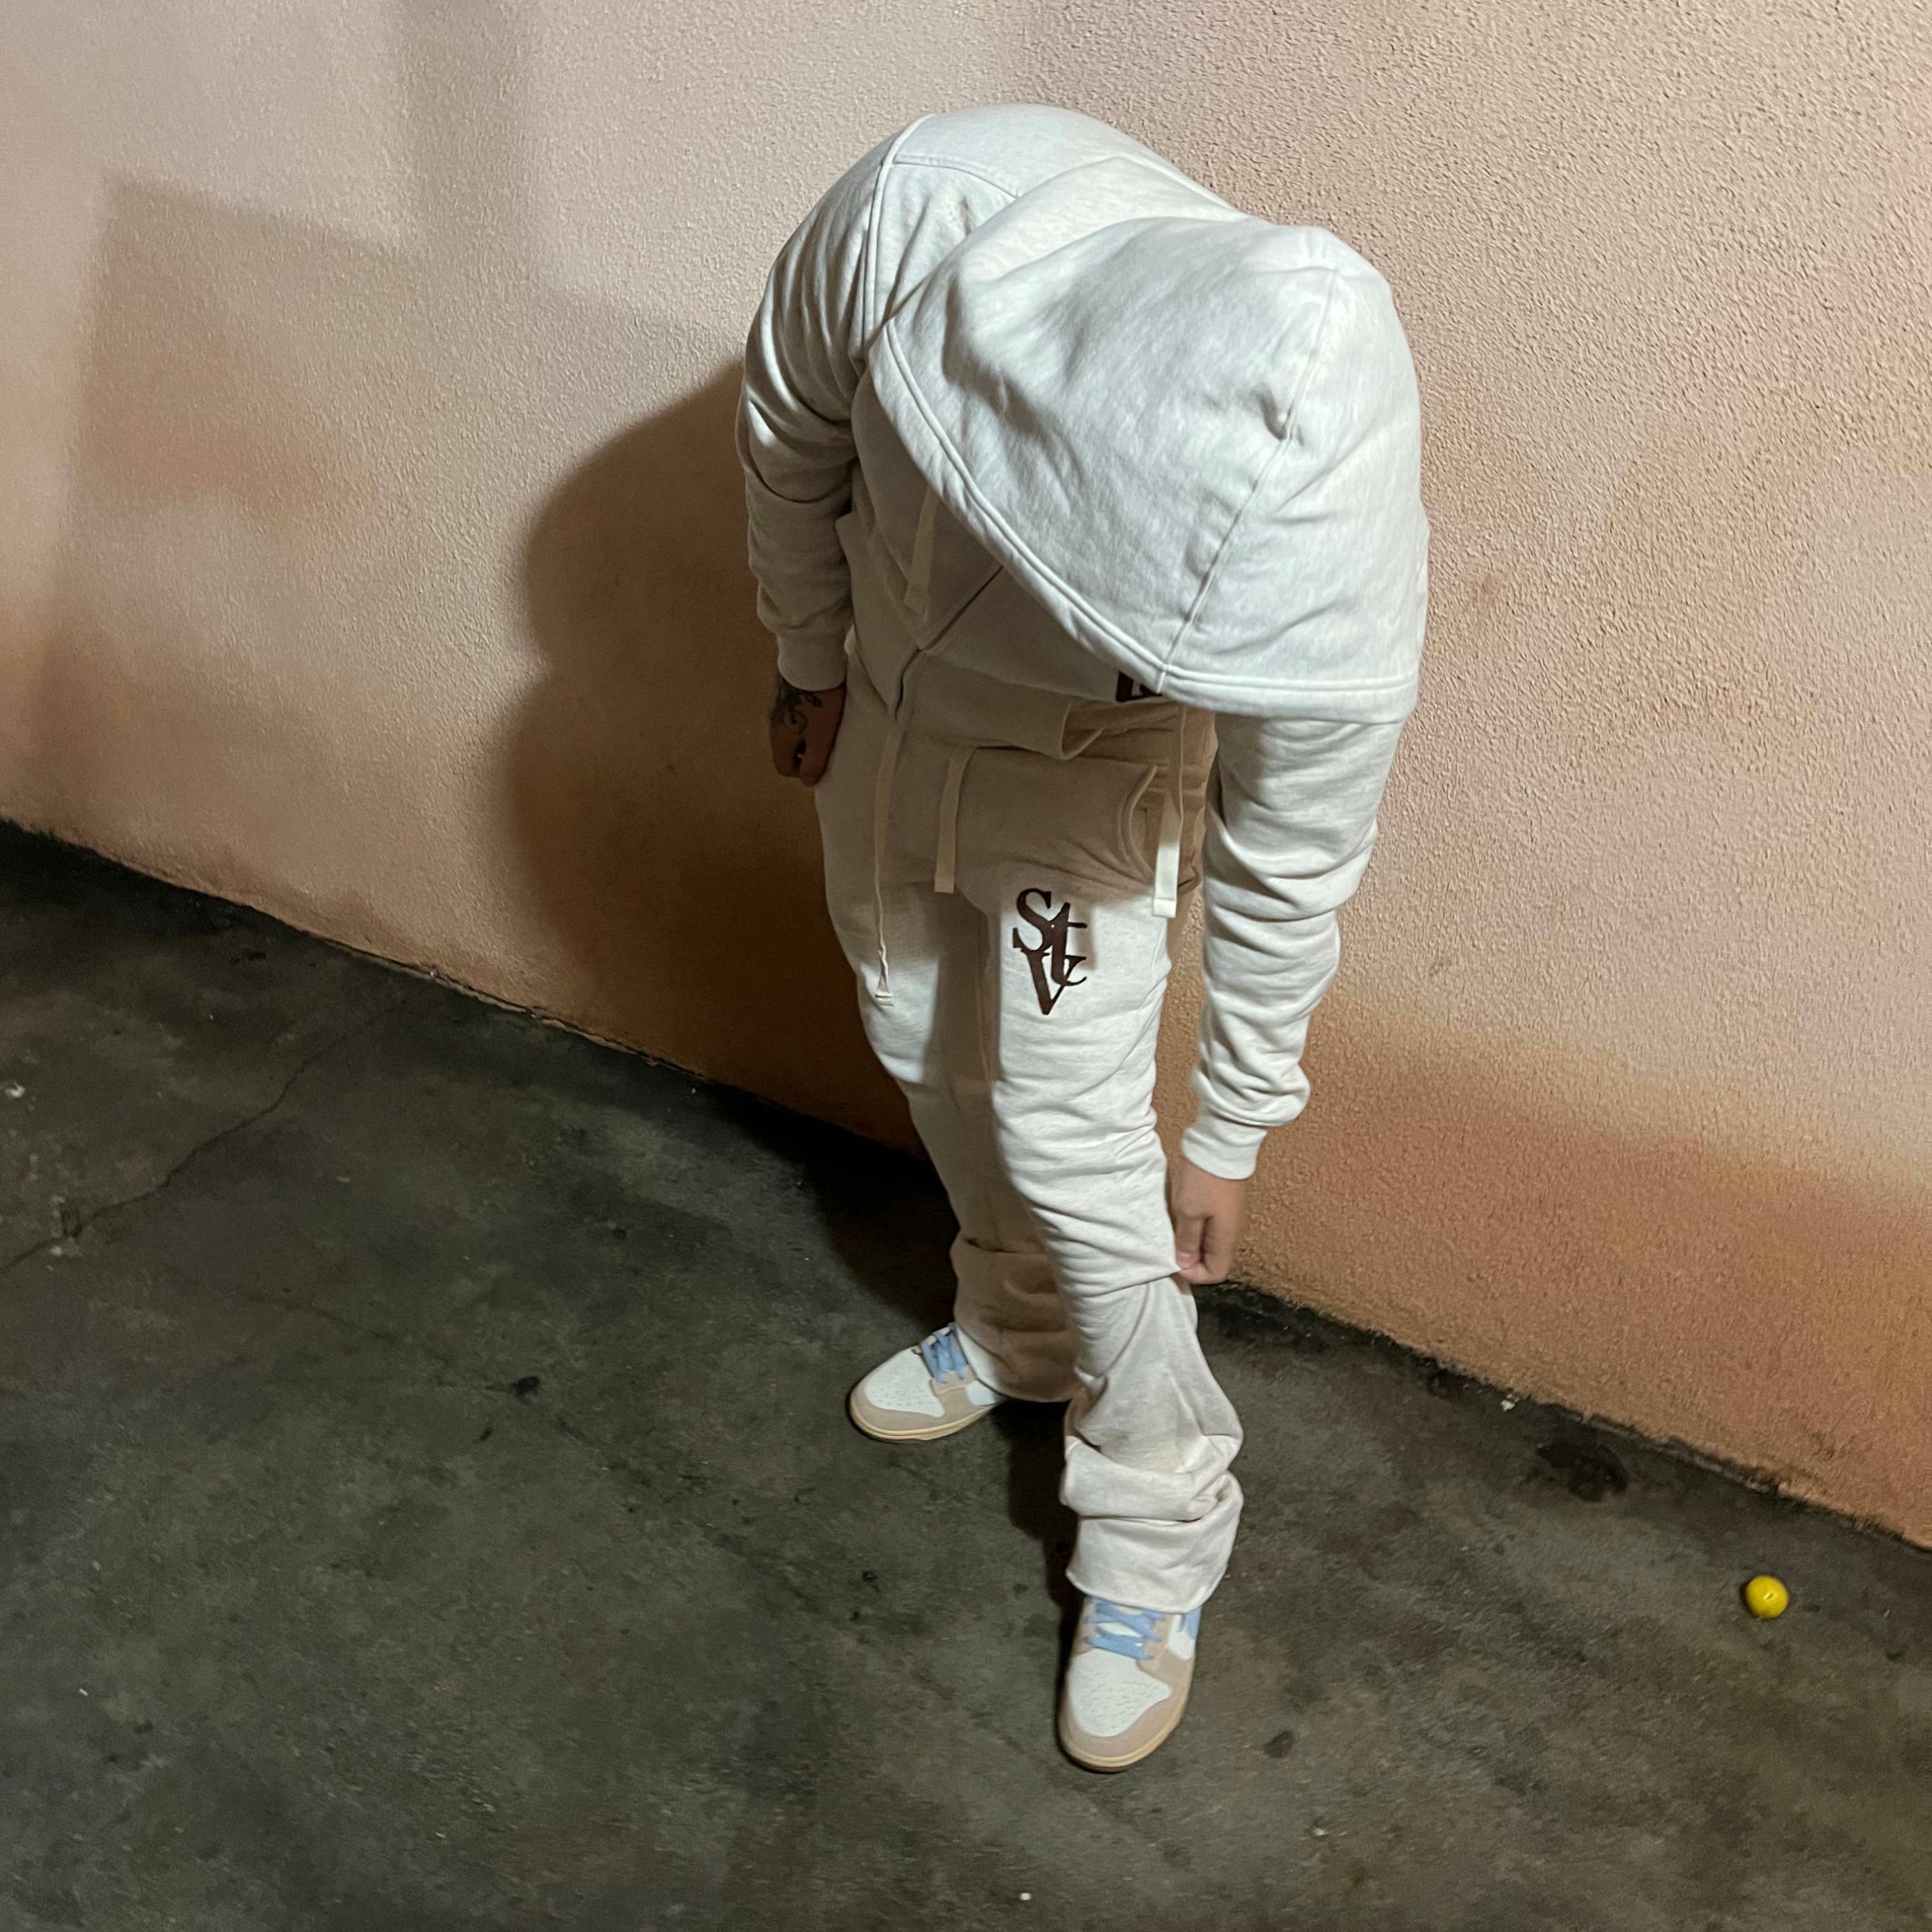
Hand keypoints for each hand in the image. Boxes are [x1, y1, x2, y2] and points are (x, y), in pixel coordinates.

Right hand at [768, 674, 846, 785]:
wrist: (811, 657)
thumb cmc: (819, 701)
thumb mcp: (821, 738)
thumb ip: (814, 763)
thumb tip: (808, 782)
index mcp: (778, 739)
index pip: (783, 767)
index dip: (802, 771)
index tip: (820, 761)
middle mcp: (771, 723)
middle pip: (786, 749)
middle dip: (805, 751)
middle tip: (826, 742)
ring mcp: (775, 705)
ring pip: (790, 729)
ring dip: (806, 733)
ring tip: (826, 723)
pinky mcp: (783, 690)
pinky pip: (792, 712)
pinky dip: (805, 715)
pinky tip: (820, 705)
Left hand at [1168, 1156, 1247, 1284]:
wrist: (1221, 1142)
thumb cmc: (1204, 1179)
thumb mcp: (1189, 1211)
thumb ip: (1187, 1240)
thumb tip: (1185, 1264)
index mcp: (1225, 1238)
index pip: (1216, 1273)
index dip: (1194, 1274)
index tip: (1173, 1261)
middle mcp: (1229, 1231)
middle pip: (1211, 1259)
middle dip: (1189, 1259)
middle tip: (1168, 1246)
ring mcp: (1226, 1215)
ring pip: (1207, 1241)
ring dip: (1189, 1241)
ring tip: (1170, 1230)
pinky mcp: (1220, 1202)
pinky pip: (1206, 1224)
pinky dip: (1192, 1226)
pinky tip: (1178, 1214)